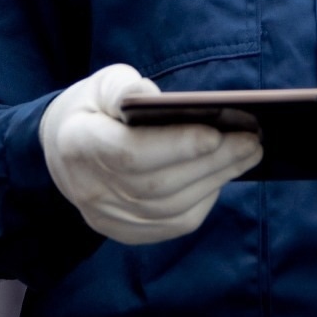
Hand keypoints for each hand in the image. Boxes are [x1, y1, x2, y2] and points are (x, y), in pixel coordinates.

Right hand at [40, 64, 262, 244]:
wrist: (64, 153)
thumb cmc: (94, 109)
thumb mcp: (102, 84)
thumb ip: (126, 86)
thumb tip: (158, 100)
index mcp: (78, 144)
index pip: (130, 153)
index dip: (175, 145)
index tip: (216, 132)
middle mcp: (90, 189)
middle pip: (159, 184)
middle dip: (212, 162)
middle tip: (253, 140)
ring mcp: (107, 217)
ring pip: (171, 207)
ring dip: (217, 179)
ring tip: (249, 154)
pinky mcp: (125, 232)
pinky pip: (173, 224)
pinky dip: (204, 200)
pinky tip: (222, 175)